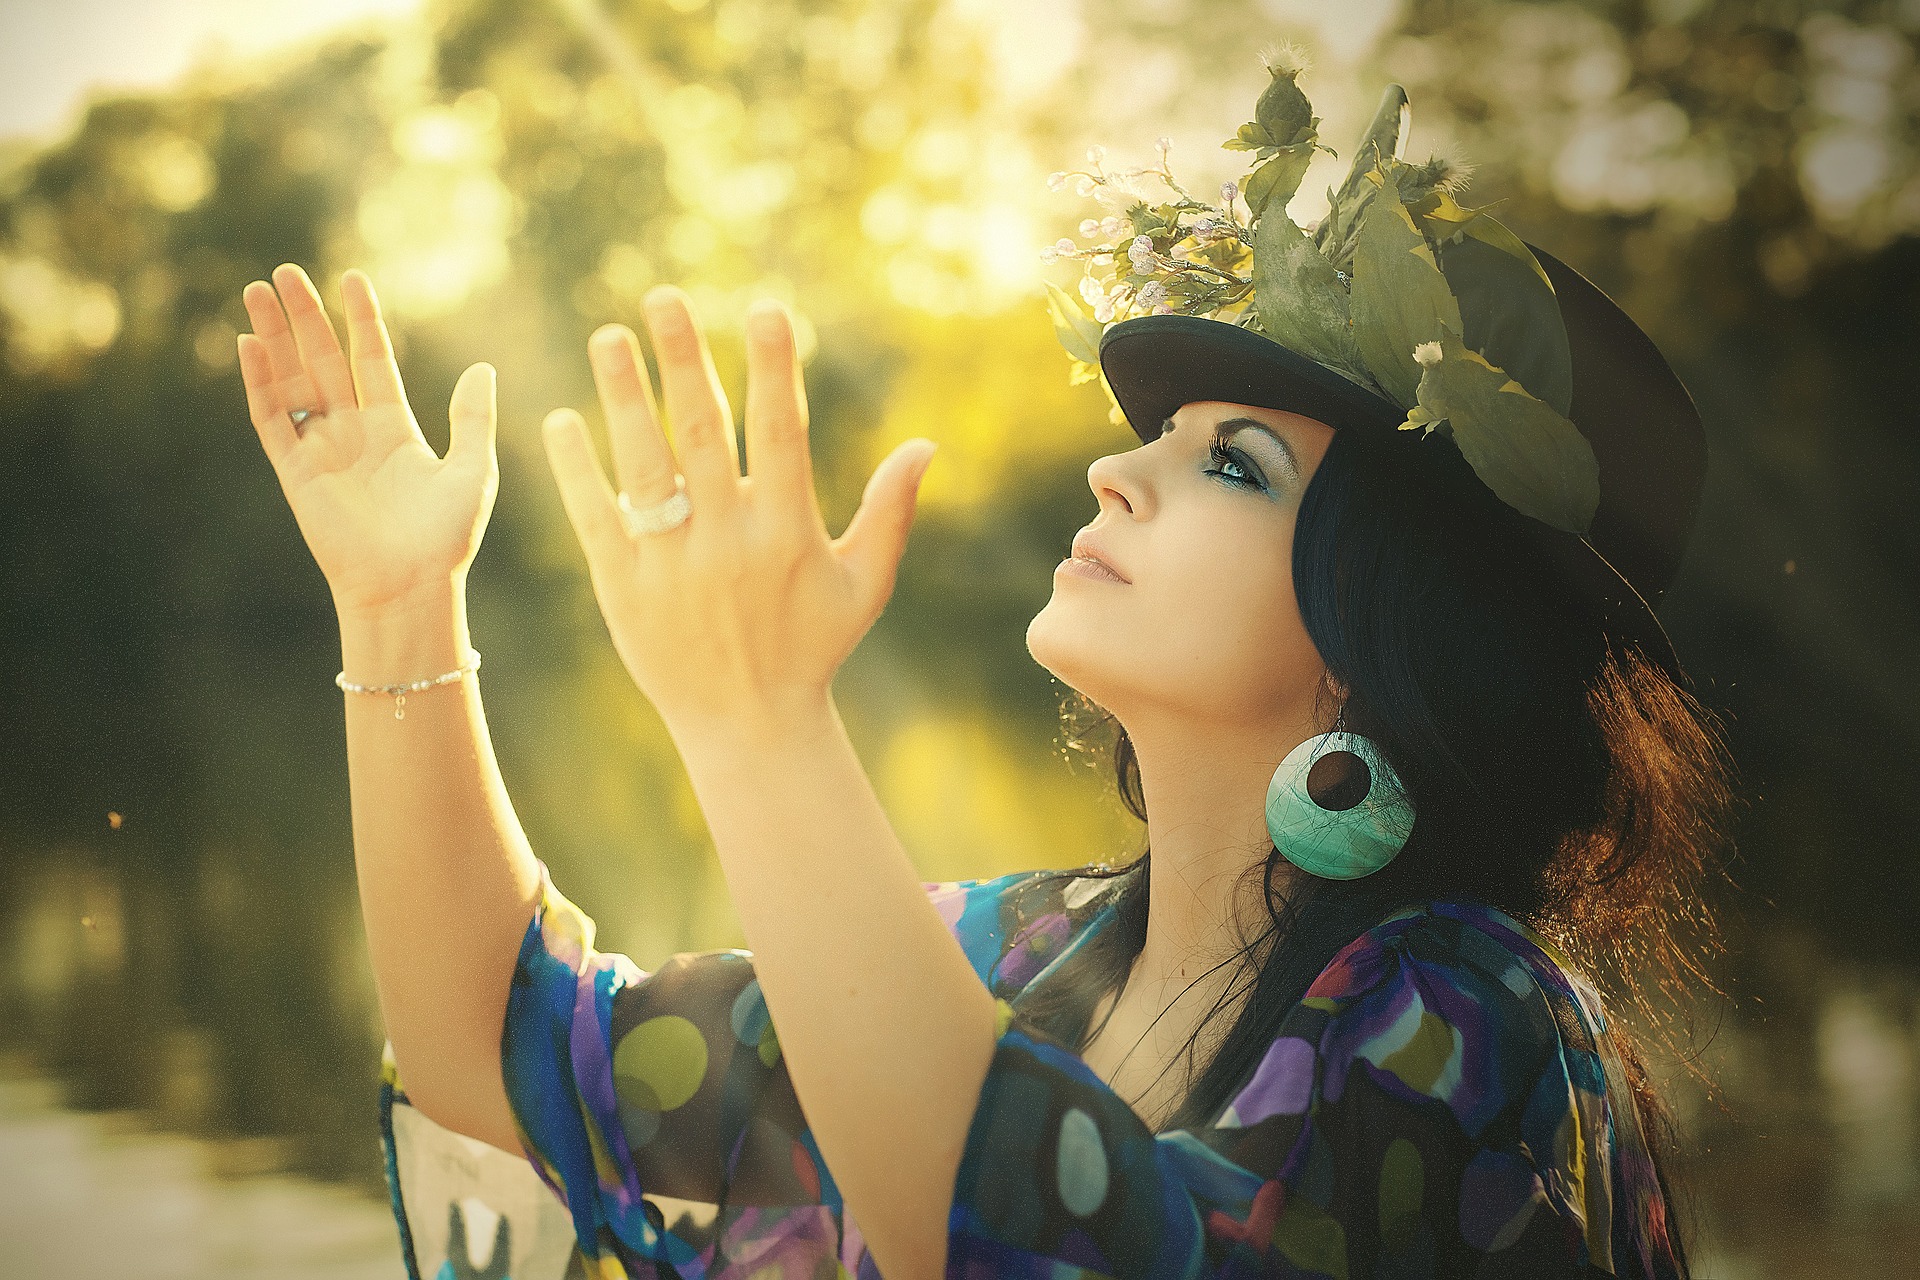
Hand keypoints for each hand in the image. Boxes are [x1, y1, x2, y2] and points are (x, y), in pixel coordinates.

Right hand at [238, 264, 497, 615]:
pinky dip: (260, 383)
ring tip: (259, 290)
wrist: (411, 587)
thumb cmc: (446, 539)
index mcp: (395, 430)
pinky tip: (250, 344)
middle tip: (285, 271)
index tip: (354, 279)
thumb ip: (473, 419)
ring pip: (291, 381)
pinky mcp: (295, 472)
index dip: (363, 322)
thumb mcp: (473, 471)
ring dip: (275, 337)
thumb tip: (484, 368)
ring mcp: (321, 451)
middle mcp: (354, 434)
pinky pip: (271, 420)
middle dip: (306, 317)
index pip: (373, 361)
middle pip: (323, 362)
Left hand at [540, 287, 937, 734]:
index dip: (774, 368)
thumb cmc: (813, 648)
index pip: (779, 432)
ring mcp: (670, 564)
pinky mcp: (623, 589)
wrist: (749, 727)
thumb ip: (889, 512)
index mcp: (786, 532)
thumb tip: (926, 446)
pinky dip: (576, 470)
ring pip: (641, 465)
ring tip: (608, 337)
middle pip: (699, 433)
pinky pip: (596, 518)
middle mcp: (726, 541)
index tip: (764, 309)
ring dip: (621, 397)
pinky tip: (562, 420)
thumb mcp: (863, 584)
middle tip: (661, 296)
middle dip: (682, 359)